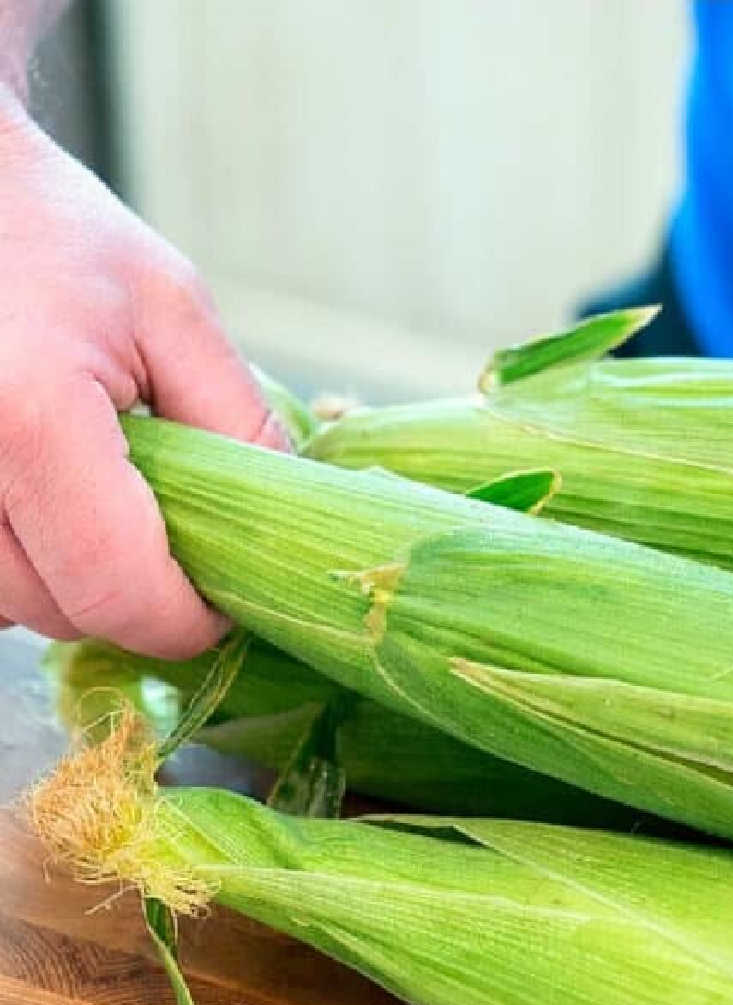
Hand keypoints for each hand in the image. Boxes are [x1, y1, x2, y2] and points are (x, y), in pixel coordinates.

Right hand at [0, 85, 288, 657]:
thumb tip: (283, 532)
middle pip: (68, 614)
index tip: (223, 594)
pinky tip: (36, 496)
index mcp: (29, 419)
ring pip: (15, 611)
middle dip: (136, 594)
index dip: (189, 619)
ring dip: (70, 580)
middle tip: (164, 521)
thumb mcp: (172, 311)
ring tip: (89, 488)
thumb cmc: (51, 235)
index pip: (123, 592)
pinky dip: (19, 561)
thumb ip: (239, 426)